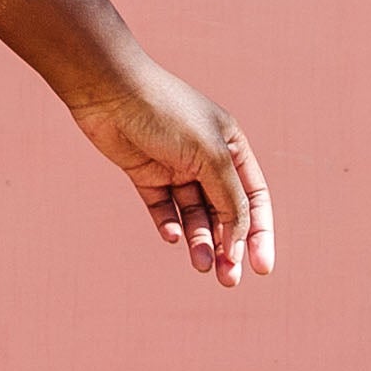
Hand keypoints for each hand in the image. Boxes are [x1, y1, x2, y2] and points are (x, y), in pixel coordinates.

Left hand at [67, 66, 274, 287]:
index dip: (260, 234)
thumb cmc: (167, 114)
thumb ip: (229, 198)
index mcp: (233, 147)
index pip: (254, 199)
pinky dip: (170, 226)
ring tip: (198, 264)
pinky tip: (173, 237)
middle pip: (225, 212)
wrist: (110, 90)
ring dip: (200, 241)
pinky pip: (163, 208)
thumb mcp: (210, 156)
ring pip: (194, 214)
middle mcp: (207, 158)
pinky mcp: (145, 173)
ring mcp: (175, 166)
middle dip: (228, 246)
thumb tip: (238, 237)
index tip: (261, 268)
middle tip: (227, 279)